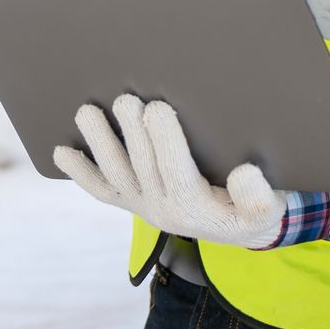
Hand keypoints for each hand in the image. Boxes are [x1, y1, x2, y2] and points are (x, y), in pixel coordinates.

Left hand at [53, 93, 284, 248]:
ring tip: (87, 112)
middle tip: (125, 99)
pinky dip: (79, 172)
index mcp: (198, 210)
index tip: (157, 109)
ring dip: (99, 143)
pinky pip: (101, 190)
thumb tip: (245, 174)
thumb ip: (260, 197)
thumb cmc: (254, 206)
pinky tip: (60, 151)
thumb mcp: (269, 208)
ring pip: (114, 176)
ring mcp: (143, 205)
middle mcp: (163, 210)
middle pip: (141, 168)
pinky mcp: (131, 200)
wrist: (241, 229)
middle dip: (131, 132)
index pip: (177, 173)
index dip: (165, 141)